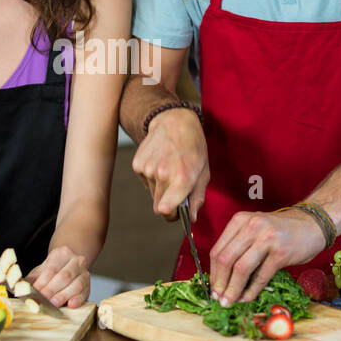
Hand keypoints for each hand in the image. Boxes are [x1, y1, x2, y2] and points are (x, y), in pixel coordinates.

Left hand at [25, 246, 89, 307]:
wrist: (70, 264)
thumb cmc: (53, 269)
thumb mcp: (41, 270)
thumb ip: (32, 279)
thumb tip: (18, 288)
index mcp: (62, 254)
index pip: (51, 269)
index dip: (42, 282)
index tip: (33, 292)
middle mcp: (76, 261)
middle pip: (64, 276)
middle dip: (52, 290)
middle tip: (42, 300)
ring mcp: (84, 273)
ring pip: (76, 285)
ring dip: (63, 296)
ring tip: (53, 304)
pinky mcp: (88, 285)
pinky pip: (85, 292)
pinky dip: (78, 299)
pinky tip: (71, 305)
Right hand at [131, 106, 208, 220]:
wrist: (174, 122)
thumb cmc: (193, 148)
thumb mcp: (203, 173)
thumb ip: (197, 198)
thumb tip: (191, 218)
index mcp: (181, 178)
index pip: (165, 210)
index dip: (171, 216)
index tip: (176, 212)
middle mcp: (162, 174)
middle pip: (158, 206)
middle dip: (167, 202)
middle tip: (176, 188)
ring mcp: (147, 169)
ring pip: (152, 192)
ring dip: (160, 187)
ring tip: (170, 168)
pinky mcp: (137, 164)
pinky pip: (145, 181)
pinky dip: (152, 177)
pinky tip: (160, 162)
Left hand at [209, 208, 327, 305]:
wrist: (312, 225)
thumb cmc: (281, 231)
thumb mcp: (255, 229)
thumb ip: (239, 246)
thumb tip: (221, 277)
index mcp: (240, 220)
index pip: (218, 249)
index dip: (212, 272)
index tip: (212, 288)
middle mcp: (251, 226)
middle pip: (225, 259)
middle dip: (219, 283)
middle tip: (218, 298)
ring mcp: (266, 238)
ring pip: (240, 268)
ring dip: (233, 289)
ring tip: (229, 302)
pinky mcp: (281, 253)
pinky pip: (260, 276)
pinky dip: (251, 291)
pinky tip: (247, 298)